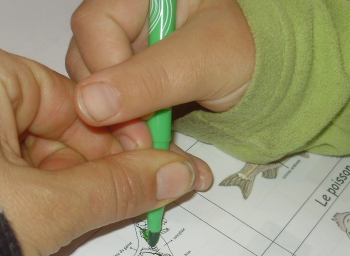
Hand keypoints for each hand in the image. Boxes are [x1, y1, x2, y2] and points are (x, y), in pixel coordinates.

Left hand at [0, 35, 211, 255]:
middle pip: (46, 131)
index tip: (153, 177)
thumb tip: (185, 172)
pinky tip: (26, 232)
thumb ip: (120, 188)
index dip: (118, 145)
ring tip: (62, 234)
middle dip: (83, 177)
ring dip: (50, 196)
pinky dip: (13, 200)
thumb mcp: (50, 207)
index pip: (76, 104)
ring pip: (17, 156)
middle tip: (117, 215)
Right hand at [66, 0, 254, 147]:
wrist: (263, 74)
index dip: (106, 79)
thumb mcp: (202, 63)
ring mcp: (122, 44)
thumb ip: (149, 80)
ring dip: (119, 124)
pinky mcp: (126, 75)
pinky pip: (111, 105)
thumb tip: (89, 105)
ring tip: (154, 147)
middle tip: (143, 142)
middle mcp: (123, 12)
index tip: (133, 122)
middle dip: (111, 107)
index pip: (94, 28)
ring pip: (94, 88)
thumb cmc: (246, 51)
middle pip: (87, 60)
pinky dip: (130, 130)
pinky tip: (153, 148)